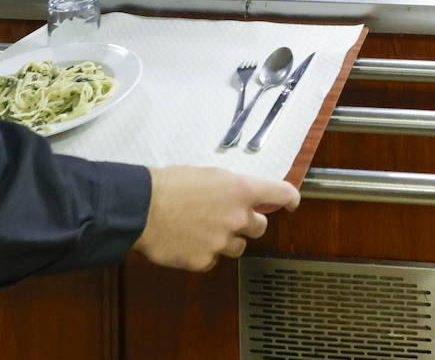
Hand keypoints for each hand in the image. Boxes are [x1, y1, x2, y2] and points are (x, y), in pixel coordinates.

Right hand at [133, 166, 299, 271]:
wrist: (141, 207)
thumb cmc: (168, 185)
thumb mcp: (206, 174)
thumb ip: (229, 187)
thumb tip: (238, 195)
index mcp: (240, 189)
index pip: (280, 193)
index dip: (290, 198)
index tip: (293, 203)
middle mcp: (237, 216)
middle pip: (260, 226)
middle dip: (247, 222)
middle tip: (227, 217)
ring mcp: (222, 242)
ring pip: (237, 246)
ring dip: (226, 239)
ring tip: (200, 228)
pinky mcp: (205, 260)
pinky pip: (213, 260)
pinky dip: (204, 253)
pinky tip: (187, 240)